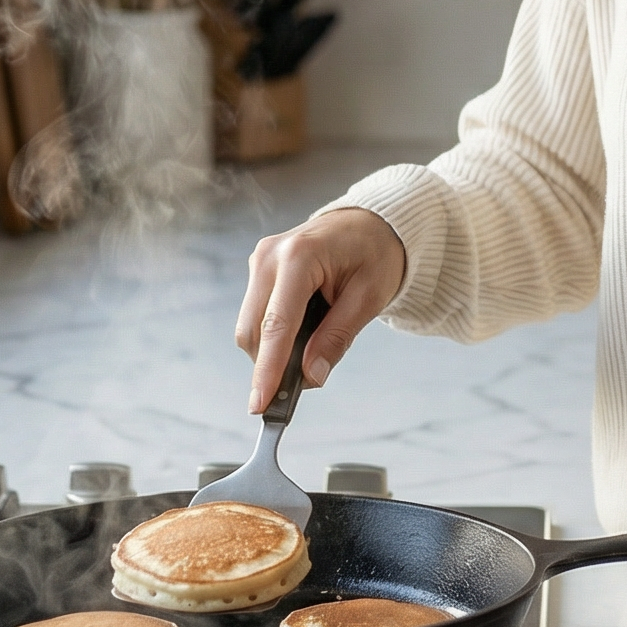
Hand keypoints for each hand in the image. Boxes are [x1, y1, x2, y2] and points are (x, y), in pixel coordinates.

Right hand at [236, 209, 405, 412]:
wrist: (370, 221)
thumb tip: (311, 376)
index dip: (267, 370)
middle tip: (301, 387)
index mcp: (299, 257)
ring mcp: (260, 260)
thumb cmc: (375, 252)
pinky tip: (300, 338)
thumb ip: (337, 337)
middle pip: (253, 330)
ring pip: (250, 326)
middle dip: (270, 366)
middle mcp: (270, 255)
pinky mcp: (260, 269)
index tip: (260, 405)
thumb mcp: (369, 297)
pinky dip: (273, 336)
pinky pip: (256, 314)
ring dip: (272, 351)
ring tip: (309, 355)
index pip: (277, 325)